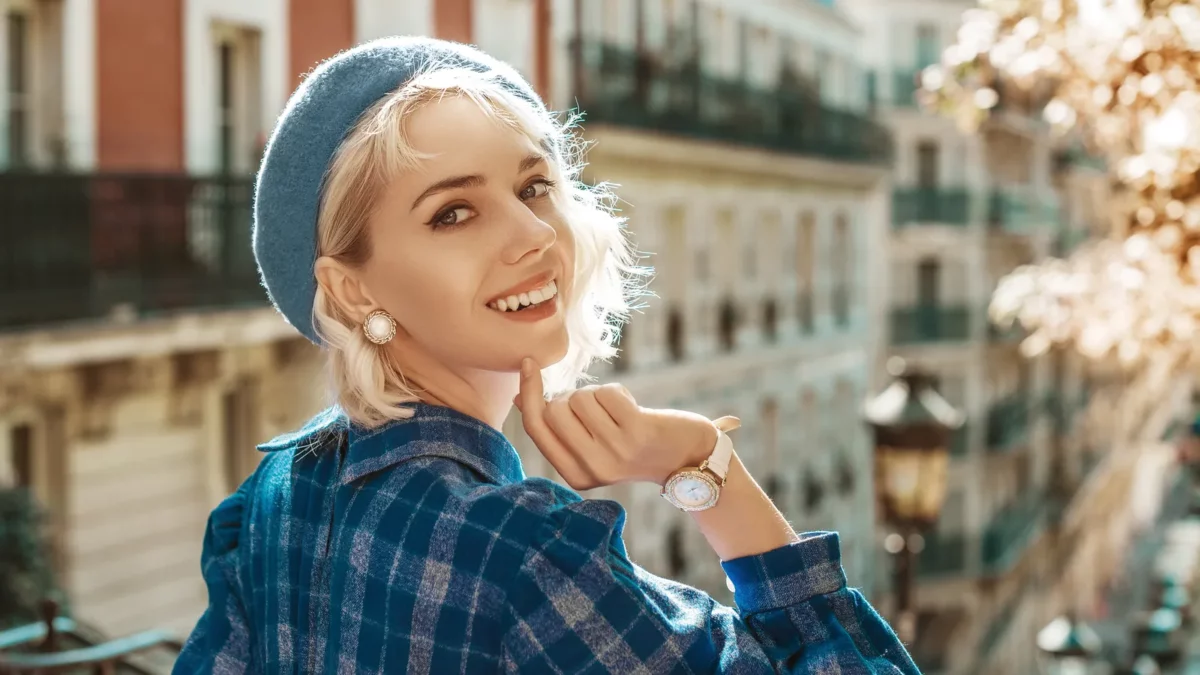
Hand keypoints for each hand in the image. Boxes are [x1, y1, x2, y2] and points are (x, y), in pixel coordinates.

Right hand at [514, 357, 737, 489]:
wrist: (686, 460)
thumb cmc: (631, 445)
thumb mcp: (590, 445)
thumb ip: (556, 428)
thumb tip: (520, 397)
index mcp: (574, 475)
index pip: (536, 428)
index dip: (528, 392)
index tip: (528, 363)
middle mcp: (592, 467)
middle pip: (554, 409)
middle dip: (570, 396)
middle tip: (597, 411)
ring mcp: (614, 451)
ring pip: (580, 397)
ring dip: (597, 395)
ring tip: (618, 415)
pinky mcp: (636, 432)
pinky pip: (606, 392)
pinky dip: (618, 393)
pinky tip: (633, 411)